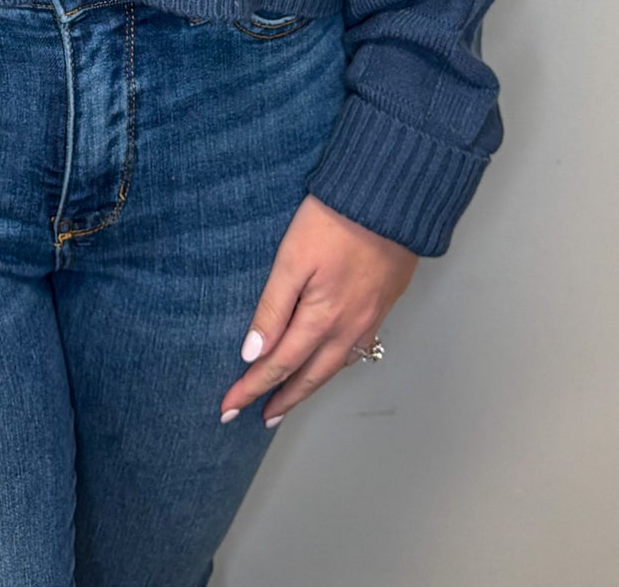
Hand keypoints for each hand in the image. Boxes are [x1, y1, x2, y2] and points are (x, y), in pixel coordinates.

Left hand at [220, 193, 416, 426]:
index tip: (228, 407)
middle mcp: (348, 329)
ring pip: (334, 368)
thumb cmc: (335, 221)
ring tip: (288, 400)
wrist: (390, 200)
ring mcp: (369, 320)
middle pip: (309, 377)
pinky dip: (333, 366)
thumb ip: (272, 307)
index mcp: (322, 320)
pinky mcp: (382, 307)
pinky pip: (354, 351)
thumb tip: (251, 352)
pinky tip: (327, 364)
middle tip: (258, 418)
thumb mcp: (292, 259)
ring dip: (308, 387)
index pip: (278, 365)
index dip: (251, 388)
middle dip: (281, 400)